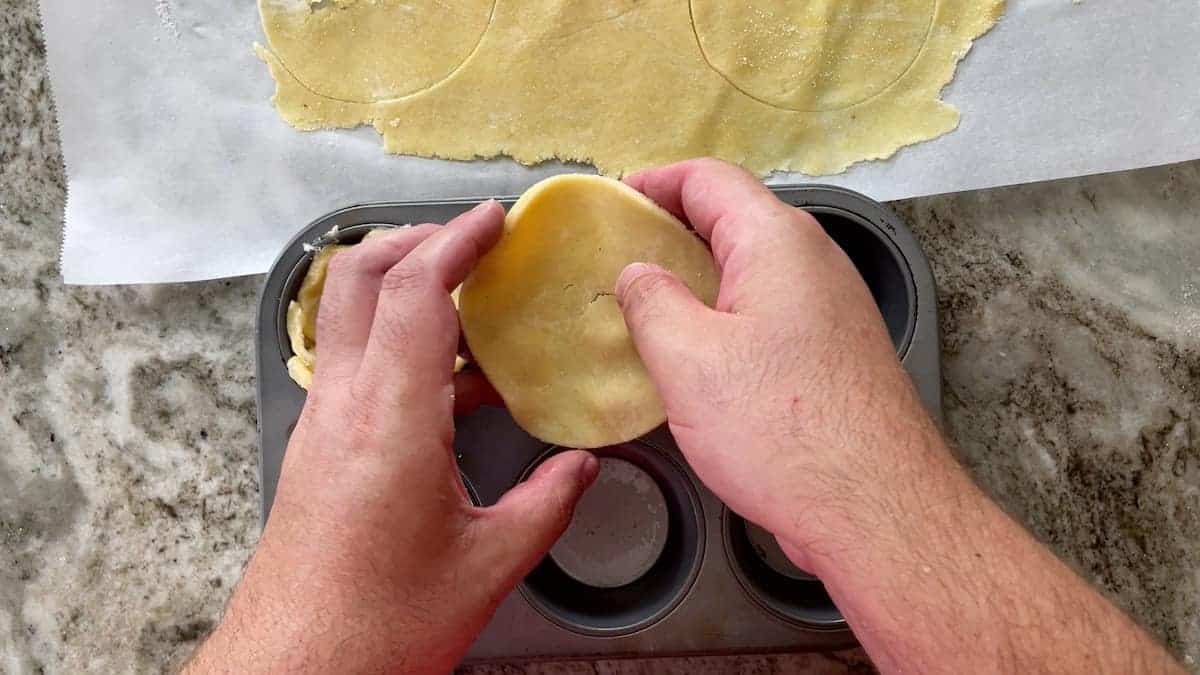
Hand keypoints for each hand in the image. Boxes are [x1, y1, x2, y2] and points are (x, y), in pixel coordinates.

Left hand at [187, 202, 598, 673]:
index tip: (493, 220)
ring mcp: (322, 425)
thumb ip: (546, 503)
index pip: (415, 291)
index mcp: (390, 420)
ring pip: (349, 317)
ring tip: (472, 306)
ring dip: (403, 289)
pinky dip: (399, 345)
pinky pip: (355, 365)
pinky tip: (453, 386)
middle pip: (359, 278)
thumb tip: (581, 466)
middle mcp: (343, 406)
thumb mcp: (487, 565)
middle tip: (471, 240)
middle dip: (415, 239)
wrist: (292, 671)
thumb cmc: (376, 625)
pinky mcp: (317, 449)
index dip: (455, 241)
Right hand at [616, 159, 1183, 674]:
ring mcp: (833, 307)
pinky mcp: (837, 351)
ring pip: (754, 269)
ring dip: (700, 277)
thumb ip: (650, 301)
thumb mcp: (688, 360)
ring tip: (647, 308)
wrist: (876, 508)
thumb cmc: (781, 428)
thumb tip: (637, 273)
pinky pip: (772, 310)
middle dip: (674, 229)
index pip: (710, 178)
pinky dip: (728, 315)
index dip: (655, 181)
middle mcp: (815, 260)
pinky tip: (697, 357)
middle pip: (735, 218)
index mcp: (779, 240)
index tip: (612, 202)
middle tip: (619, 258)